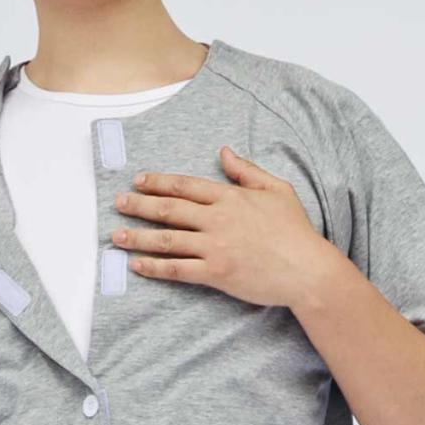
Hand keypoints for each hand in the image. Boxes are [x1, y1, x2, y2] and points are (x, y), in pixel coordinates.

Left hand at [111, 146, 338, 308]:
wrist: (308, 269)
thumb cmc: (295, 230)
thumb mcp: (277, 190)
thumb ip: (247, 170)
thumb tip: (224, 152)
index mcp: (230, 197)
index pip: (185, 186)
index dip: (158, 182)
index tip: (138, 181)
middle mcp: (217, 219)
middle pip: (169, 210)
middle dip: (139, 205)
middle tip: (118, 204)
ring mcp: (215, 247)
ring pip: (168, 240)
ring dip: (138, 237)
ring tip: (116, 237)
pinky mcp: (216, 273)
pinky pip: (178, 269)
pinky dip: (155, 268)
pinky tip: (137, 265)